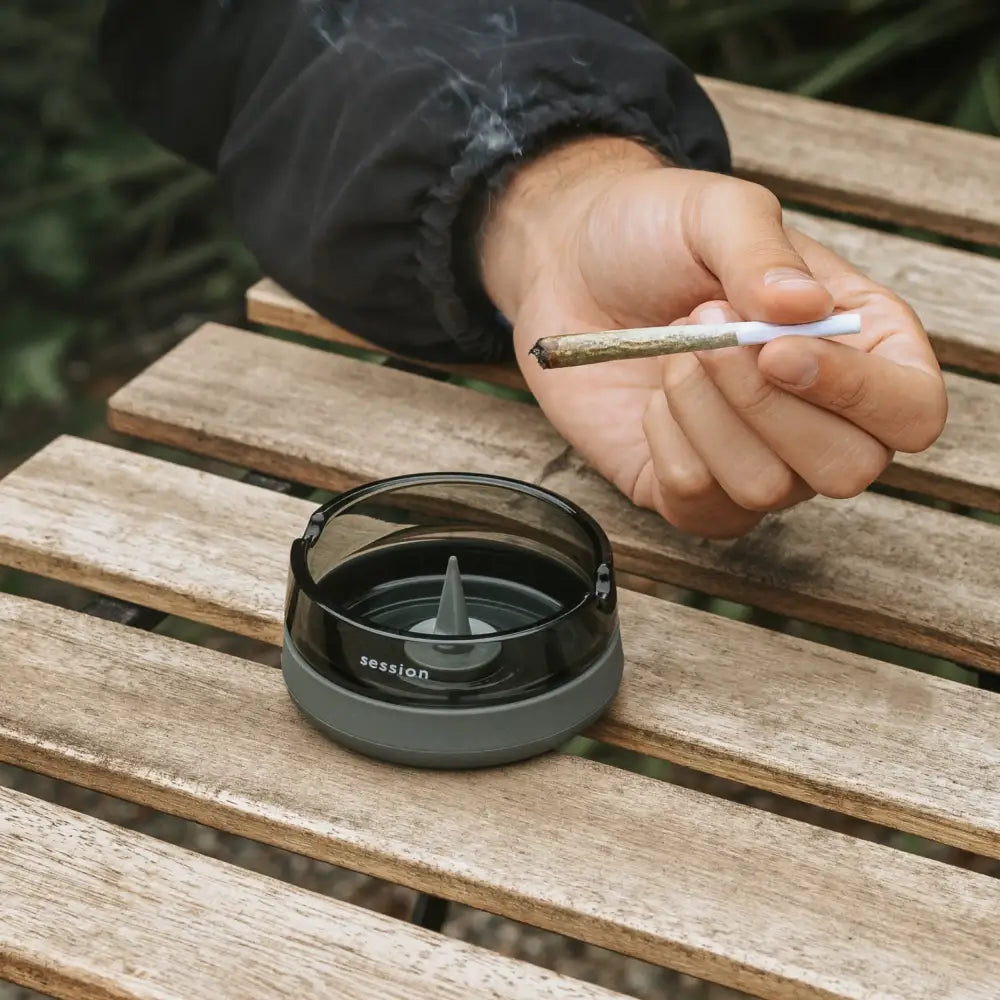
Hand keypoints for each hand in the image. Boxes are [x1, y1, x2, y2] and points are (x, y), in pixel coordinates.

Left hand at [478, 137, 947, 537]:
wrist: (567, 267)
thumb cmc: (654, 234)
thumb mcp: (714, 212)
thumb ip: (762, 252)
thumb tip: (803, 308)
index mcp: (858, 344)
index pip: (910, 411)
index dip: (858, 395)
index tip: (776, 350)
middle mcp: (819, 415)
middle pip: (847, 468)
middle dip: (765, 404)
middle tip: (705, 327)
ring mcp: (756, 459)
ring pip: (764, 487)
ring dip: (705, 413)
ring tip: (676, 350)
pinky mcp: (689, 491)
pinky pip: (696, 499)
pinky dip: (665, 441)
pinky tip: (654, 397)